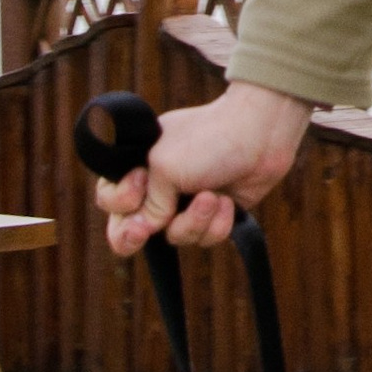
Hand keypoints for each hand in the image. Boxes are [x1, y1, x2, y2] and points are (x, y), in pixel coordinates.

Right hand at [98, 82, 313, 253]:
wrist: (262, 133)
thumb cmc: (210, 138)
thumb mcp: (165, 166)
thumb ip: (149, 203)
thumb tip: (145, 230)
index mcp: (140, 167)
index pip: (110, 201)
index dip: (119, 202)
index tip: (139, 184)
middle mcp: (160, 188)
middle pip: (132, 232)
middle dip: (137, 236)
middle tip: (146, 231)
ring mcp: (187, 203)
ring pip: (175, 238)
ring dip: (194, 220)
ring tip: (212, 195)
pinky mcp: (215, 215)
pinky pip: (205, 238)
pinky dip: (218, 223)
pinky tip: (228, 201)